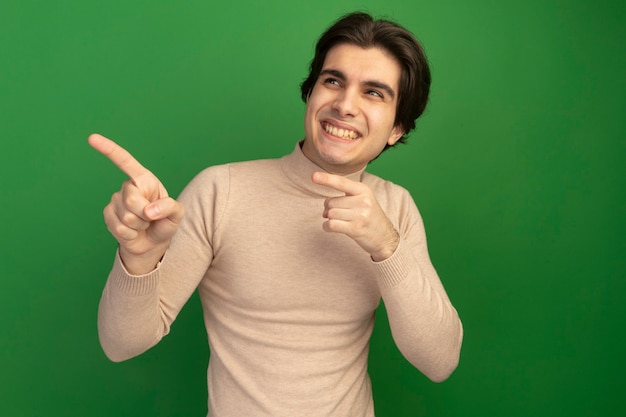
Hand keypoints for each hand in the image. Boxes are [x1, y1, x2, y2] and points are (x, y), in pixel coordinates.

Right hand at [89, 134, 184, 273]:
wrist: (152, 243)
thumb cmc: (165, 223)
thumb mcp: (177, 214)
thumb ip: (169, 207)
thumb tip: (149, 211)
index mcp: (144, 180)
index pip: (125, 161)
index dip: (109, 150)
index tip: (92, 138)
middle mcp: (128, 187)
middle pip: (131, 199)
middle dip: (144, 214)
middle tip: (151, 218)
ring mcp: (115, 201)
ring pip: (126, 216)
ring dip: (139, 225)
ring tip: (143, 224)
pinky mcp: (108, 216)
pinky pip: (119, 227)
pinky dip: (130, 234)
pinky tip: (133, 232)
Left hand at [312, 172, 398, 260]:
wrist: (385, 237)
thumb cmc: (369, 217)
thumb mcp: (363, 200)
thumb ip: (344, 198)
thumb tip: (325, 208)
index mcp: (364, 190)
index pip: (341, 182)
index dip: (326, 179)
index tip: (313, 176)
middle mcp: (363, 201)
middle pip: (331, 202)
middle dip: (330, 209)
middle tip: (339, 215)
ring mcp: (360, 215)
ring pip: (330, 214)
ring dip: (330, 219)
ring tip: (341, 222)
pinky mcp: (356, 229)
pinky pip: (331, 225)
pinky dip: (327, 227)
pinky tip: (333, 228)